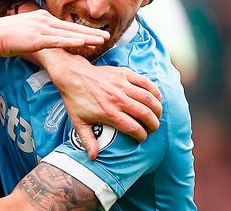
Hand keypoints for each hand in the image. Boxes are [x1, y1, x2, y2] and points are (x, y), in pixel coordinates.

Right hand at [0, 10, 109, 57]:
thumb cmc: (4, 35)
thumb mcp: (23, 30)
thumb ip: (35, 33)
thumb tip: (42, 41)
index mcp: (41, 17)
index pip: (65, 25)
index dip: (81, 30)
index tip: (94, 34)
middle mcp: (44, 20)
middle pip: (72, 27)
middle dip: (91, 32)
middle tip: (107, 35)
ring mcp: (41, 28)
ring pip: (69, 33)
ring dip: (87, 37)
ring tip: (102, 40)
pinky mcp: (37, 38)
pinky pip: (58, 40)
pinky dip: (72, 41)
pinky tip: (83, 43)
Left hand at [34, 50, 161, 157]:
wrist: (72, 75)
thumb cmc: (75, 100)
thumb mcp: (78, 122)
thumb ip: (87, 140)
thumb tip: (93, 157)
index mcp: (109, 113)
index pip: (134, 128)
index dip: (142, 136)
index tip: (142, 138)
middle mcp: (118, 99)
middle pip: (145, 114)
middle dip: (153, 124)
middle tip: (153, 128)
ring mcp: (122, 85)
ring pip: (148, 98)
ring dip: (157, 108)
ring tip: (157, 115)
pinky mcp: (123, 73)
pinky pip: (144, 82)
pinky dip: (154, 90)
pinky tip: (157, 97)